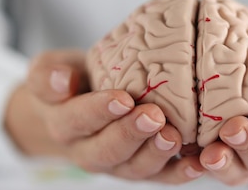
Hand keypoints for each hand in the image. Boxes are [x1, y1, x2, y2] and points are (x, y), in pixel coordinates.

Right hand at [4, 51, 204, 183]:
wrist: (75, 108)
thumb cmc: (70, 82)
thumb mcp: (49, 71)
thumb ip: (49, 75)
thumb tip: (62, 78)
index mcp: (64, 125)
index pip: (78, 120)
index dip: (99, 111)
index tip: (122, 98)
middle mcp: (88, 151)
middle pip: (108, 150)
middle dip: (132, 134)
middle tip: (154, 116)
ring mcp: (117, 165)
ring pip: (135, 168)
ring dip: (156, 154)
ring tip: (174, 137)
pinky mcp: (142, 169)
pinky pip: (160, 177)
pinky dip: (180, 173)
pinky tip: (198, 163)